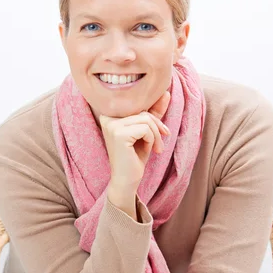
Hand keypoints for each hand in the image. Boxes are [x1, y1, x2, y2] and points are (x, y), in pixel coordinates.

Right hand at [99, 91, 170, 214]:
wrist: (127, 180)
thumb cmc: (135, 156)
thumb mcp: (146, 132)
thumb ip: (153, 112)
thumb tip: (165, 92)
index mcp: (110, 114)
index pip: (138, 105)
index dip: (154, 117)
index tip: (163, 131)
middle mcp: (107, 117)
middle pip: (143, 111)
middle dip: (157, 127)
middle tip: (161, 143)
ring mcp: (111, 125)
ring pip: (146, 119)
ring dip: (156, 135)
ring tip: (156, 148)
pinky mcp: (118, 134)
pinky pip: (145, 128)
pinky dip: (152, 139)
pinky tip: (149, 150)